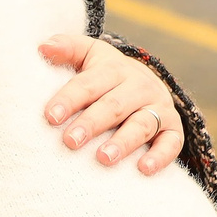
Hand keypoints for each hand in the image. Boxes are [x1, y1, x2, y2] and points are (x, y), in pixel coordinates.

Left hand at [39, 34, 183, 172]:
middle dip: (91, 123)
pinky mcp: (173, 129)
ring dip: (123, 142)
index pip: (89, 84)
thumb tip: (43, 47)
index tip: (50, 117)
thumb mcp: (89, 56)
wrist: (148, 82)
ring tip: (103, 158)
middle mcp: (139, 87)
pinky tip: (143, 169)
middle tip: (70, 141)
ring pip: (142, 124)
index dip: (69, 99)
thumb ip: (68, 49)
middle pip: (114, 105)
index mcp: (114, 69)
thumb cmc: (106, 75)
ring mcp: (158, 108)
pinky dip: (160, 156)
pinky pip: (171, 143)